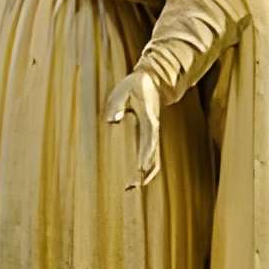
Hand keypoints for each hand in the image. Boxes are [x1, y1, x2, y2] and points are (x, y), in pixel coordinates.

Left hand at [107, 68, 161, 189]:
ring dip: (146, 174)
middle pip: (154, 154)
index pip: (150, 138)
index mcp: (150, 116)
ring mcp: (154, 134)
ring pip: (155, 159)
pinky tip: (136, 179)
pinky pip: (151, 156)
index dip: (146, 154)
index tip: (140, 168)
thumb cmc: (135, 84)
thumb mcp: (124, 89)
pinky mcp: (151, 136)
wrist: (152, 81)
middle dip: (145, 171)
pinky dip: (146, 169)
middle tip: (133, 186)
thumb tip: (113, 120)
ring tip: (132, 188)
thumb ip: (118, 103)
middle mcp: (154, 128)